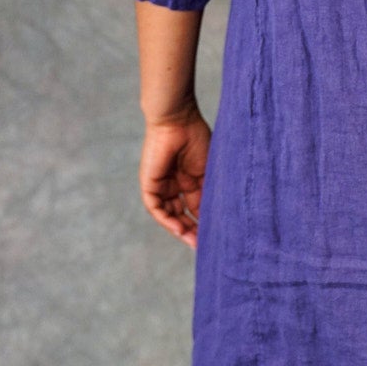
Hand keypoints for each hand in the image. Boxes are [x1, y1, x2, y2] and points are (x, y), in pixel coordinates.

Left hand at [138, 103, 210, 248]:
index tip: (215, 237)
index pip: (196, 207)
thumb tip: (217, 217)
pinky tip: (179, 228)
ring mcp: (161, 184)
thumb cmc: (196, 138)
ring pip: (169, 213)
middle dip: (192, 230)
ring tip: (193, 241)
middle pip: (182, 214)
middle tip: (203, 245)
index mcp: (189, 179)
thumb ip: (208, 193)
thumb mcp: (207, 171)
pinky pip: (156, 207)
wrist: (178, 120)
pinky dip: (166, 219)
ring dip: (180, 228)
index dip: (204, 222)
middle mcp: (174, 184)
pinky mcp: (150, 183)